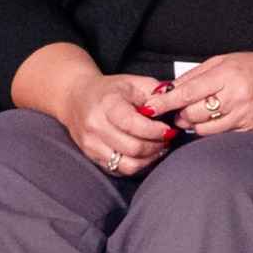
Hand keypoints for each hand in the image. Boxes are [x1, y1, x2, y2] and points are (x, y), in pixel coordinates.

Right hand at [62, 71, 177, 174]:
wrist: (76, 98)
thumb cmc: (108, 90)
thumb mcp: (134, 83)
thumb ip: (157, 94)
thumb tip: (177, 107)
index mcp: (107, 104)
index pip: (133, 125)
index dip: (155, 131)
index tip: (167, 129)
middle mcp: (95, 126)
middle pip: (133, 148)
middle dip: (156, 146)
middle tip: (166, 138)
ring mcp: (91, 144)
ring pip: (127, 164)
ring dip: (148, 159)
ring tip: (157, 147)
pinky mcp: (92, 157)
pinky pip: (119, 169)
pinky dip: (137, 164)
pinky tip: (144, 154)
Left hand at [154, 52, 252, 134]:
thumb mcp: (226, 61)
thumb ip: (196, 75)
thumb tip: (169, 89)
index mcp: (227, 75)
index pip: (187, 92)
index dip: (165, 102)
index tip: (149, 107)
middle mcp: (234, 97)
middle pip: (192, 113)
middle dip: (179, 113)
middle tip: (177, 108)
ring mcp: (242, 117)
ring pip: (202, 129)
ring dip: (192, 123)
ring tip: (195, 113)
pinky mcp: (247, 131)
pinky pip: (217, 136)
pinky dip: (209, 130)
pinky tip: (212, 120)